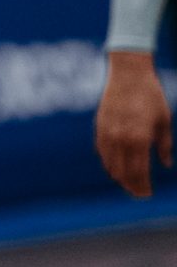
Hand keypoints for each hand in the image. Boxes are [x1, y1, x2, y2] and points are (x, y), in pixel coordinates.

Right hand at [96, 51, 172, 196]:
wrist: (128, 72)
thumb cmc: (150, 94)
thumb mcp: (164, 120)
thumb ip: (164, 144)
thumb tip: (165, 163)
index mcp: (140, 138)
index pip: (139, 173)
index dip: (143, 187)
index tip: (147, 194)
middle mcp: (122, 138)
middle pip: (124, 173)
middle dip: (132, 186)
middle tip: (139, 193)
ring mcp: (108, 132)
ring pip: (110, 164)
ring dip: (119, 177)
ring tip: (128, 182)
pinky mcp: (100, 125)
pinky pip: (101, 151)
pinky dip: (108, 162)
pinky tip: (115, 166)